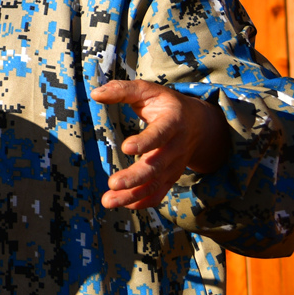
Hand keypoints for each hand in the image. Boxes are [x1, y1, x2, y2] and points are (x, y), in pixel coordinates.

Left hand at [90, 80, 232, 209]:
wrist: (198, 124)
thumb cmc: (165, 104)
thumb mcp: (147, 90)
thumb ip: (122, 90)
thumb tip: (95, 94)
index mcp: (172, 122)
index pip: (160, 134)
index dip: (146, 142)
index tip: (126, 147)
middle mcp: (176, 147)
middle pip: (157, 166)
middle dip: (135, 177)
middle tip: (113, 184)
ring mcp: (175, 165)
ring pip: (156, 183)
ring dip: (133, 194)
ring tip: (109, 201)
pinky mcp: (171, 176)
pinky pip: (159, 192)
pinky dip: (144, 201)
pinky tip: (125, 204)